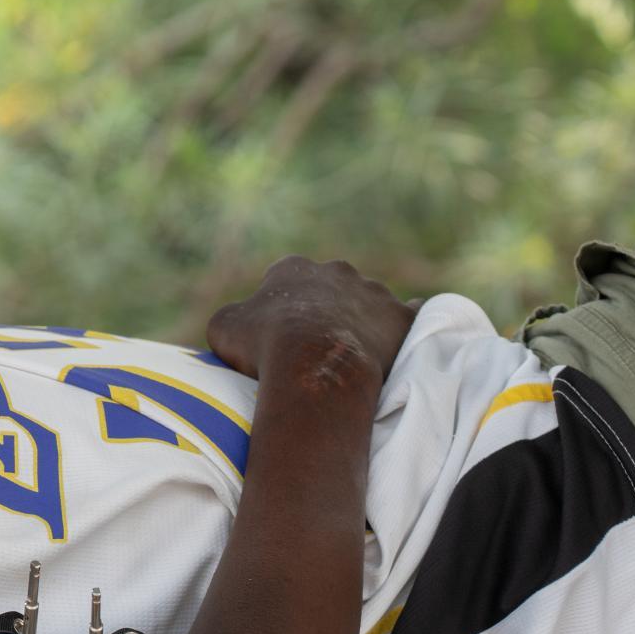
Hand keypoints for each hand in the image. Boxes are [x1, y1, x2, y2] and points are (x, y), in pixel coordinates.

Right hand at [207, 256, 417, 385]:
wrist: (315, 365)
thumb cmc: (264, 346)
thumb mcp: (223, 329)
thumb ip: (233, 317)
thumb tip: (237, 322)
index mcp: (293, 268)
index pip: (284, 279)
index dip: (279, 308)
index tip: (277, 336)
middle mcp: (337, 271)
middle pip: (330, 287)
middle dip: (323, 310)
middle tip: (314, 347)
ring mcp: (374, 292)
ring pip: (368, 302)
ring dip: (360, 321)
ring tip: (350, 355)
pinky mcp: (402, 317)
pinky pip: (411, 313)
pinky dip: (404, 323)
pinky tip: (399, 336)